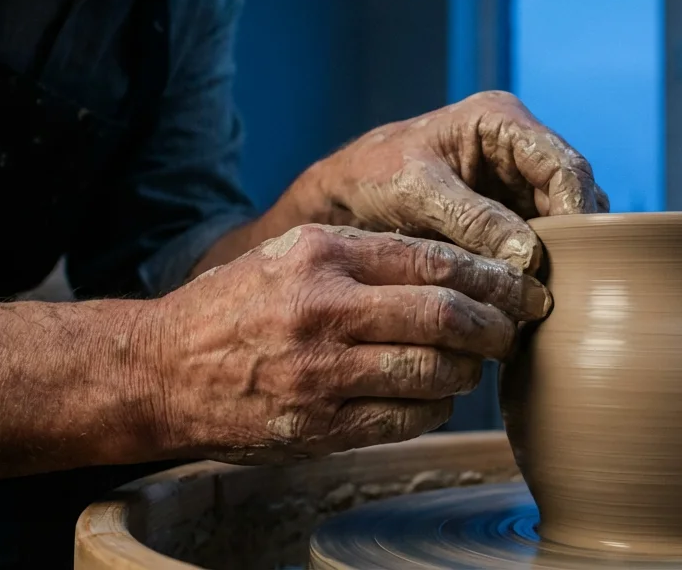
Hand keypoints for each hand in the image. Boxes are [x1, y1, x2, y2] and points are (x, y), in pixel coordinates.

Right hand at [151, 224, 549, 463]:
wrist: (159, 372)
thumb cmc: (235, 308)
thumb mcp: (291, 255)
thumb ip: (365, 256)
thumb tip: (455, 266)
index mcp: (322, 256)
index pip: (433, 259)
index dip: (491, 275)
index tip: (522, 284)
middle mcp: (324, 309)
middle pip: (445, 315)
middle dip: (498, 323)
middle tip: (518, 327)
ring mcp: (322, 373)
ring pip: (434, 370)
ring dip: (471, 368)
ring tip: (478, 361)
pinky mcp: (320, 426)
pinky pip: (407, 418)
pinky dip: (436, 406)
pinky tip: (438, 395)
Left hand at [268, 91, 609, 272]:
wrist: (343, 198)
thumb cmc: (373, 177)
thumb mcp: (417, 192)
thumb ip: (473, 219)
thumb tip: (528, 257)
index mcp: (501, 122)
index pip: (563, 166)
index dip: (577, 211)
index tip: (574, 257)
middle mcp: (519, 151)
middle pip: (573, 196)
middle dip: (572, 242)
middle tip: (563, 289)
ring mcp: (517, 186)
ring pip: (565, 225)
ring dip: (559, 261)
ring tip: (545, 300)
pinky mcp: (510, 220)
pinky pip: (542, 246)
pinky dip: (539, 273)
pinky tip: (529, 301)